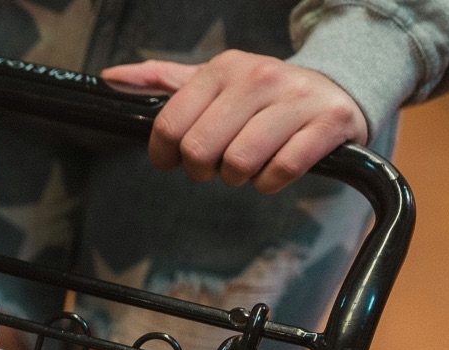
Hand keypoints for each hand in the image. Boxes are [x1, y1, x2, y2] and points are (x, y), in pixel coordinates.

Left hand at [101, 51, 367, 193]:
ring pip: (239, 162)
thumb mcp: (215, 82)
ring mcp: (296, 99)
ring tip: (248, 164)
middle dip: (202, 169)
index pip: (171, 124)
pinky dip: (270, 182)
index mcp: (225, 68)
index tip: (174, 160)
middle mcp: (259, 77)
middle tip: (216, 165)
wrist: (337, 88)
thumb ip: (163, 81)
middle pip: (200, 148)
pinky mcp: (328, 123)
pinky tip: (273, 169)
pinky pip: (281, 170)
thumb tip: (111, 76)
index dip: (165, 154)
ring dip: (238, 177)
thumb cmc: (263, 96)